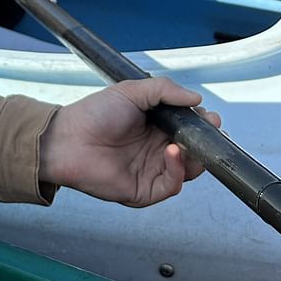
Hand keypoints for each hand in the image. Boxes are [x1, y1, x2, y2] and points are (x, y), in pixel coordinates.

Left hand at [37, 78, 220, 207]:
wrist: (69, 138)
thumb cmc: (95, 113)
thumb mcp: (131, 91)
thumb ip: (164, 90)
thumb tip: (196, 97)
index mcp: (155, 126)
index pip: (189, 129)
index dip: (202, 125)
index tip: (211, 118)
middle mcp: (156, 149)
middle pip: (194, 152)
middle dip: (205, 142)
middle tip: (210, 131)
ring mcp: (152, 171)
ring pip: (188, 171)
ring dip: (194, 157)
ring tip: (185, 141)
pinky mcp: (145, 191)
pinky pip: (171, 186)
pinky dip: (178, 171)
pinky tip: (172, 153)